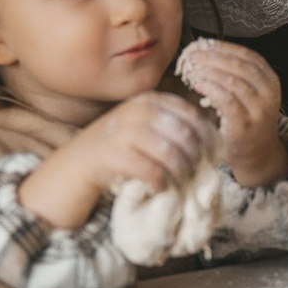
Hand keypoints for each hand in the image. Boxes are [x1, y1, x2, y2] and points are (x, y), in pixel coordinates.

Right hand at [18, 92, 210, 228]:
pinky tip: (159, 188)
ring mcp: (125, 131)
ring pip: (172, 153)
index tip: (213, 154)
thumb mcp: (142, 127)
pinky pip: (151, 170)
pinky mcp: (114, 155)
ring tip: (181, 182)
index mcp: (149, 100)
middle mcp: (138, 110)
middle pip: (185, 134)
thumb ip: (168, 125)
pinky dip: (160, 182)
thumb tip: (209, 140)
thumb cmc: (115, 149)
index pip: (191, 113)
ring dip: (181, 172)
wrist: (73, 167)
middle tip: (199, 173)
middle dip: (197, 157)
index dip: (207, 135)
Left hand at [178, 38, 287, 187]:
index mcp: (270, 79)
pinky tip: (197, 83)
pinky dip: (210, 88)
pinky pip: (226, 100)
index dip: (224, 47)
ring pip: (233, 81)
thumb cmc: (246, 120)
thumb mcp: (248, 93)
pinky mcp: (244, 125)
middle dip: (213, 57)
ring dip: (209, 71)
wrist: (256, 154)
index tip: (204, 44)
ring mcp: (258, 109)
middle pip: (239, 65)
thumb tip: (204, 50)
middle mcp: (268, 92)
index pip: (247, 55)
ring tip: (191, 67)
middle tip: (192, 54)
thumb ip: (233, 74)